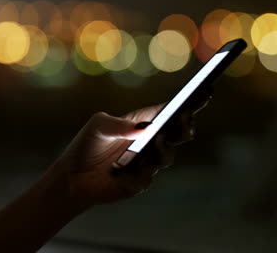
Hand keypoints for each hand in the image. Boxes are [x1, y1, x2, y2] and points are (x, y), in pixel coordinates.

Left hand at [47, 92, 211, 206]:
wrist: (72, 177)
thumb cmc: (86, 146)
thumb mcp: (98, 126)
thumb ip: (117, 124)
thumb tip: (143, 128)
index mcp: (142, 124)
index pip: (170, 112)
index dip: (190, 103)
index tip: (204, 92)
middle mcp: (150, 143)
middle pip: (178, 134)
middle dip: (185, 125)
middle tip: (185, 115)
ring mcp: (147, 164)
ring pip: (166, 156)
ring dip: (164, 148)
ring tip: (157, 139)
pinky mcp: (138, 183)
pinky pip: (144, 179)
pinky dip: (136, 174)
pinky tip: (122, 172)